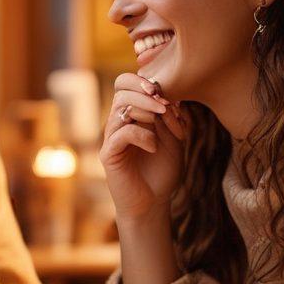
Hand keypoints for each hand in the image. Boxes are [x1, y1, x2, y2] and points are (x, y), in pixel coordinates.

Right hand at [100, 73, 185, 222]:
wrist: (152, 202)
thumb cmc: (162, 170)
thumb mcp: (174, 139)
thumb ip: (170, 117)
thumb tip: (169, 93)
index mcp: (131, 114)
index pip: (125, 84)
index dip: (140, 80)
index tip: (162, 90)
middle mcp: (118, 123)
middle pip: (121, 91)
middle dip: (145, 93)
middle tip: (164, 105)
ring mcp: (111, 137)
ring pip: (120, 109)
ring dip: (146, 111)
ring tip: (163, 124)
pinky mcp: (109, 154)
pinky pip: (122, 133)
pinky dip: (142, 135)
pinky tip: (154, 146)